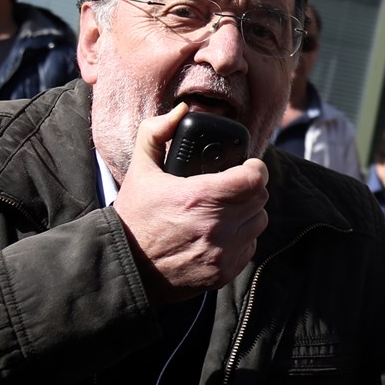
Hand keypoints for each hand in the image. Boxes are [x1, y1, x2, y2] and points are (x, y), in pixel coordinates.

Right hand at [111, 105, 269, 303]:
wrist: (125, 268)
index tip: (247, 166)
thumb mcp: (140, 171)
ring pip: (258, 222)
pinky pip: (249, 247)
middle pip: (260, 198)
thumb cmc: (134, 218)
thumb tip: (180, 111)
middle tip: (235, 184)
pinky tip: (221, 233)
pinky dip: (241, 238)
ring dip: (249, 212)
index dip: (255, 168)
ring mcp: (222, 253)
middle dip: (250, 187)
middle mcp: (216, 227)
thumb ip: (156, 133)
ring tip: (228, 208)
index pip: (254, 178)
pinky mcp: (224, 272)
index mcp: (199, 198)